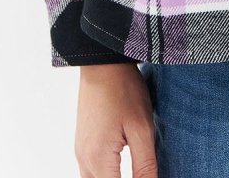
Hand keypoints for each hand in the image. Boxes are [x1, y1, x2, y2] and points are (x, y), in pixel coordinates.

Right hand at [75, 63, 157, 177]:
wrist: (102, 62)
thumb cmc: (123, 90)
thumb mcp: (141, 128)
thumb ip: (145, 165)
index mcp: (98, 160)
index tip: (148, 177)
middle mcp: (84, 160)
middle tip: (143, 174)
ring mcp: (80, 152)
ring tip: (134, 173)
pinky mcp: (82, 143)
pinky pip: (89, 172)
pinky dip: (105, 176)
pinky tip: (121, 171)